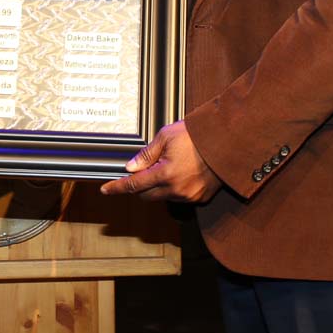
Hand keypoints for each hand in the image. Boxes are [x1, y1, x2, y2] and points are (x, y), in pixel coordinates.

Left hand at [99, 120, 219, 201]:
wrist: (227, 141)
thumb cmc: (197, 135)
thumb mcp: (166, 137)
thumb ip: (146, 154)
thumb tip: (131, 167)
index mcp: (166, 174)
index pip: (134, 185)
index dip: (117, 187)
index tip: (105, 190)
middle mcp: (177, 189)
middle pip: (146, 195)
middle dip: (139, 185)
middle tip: (143, 168)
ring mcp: (190, 196)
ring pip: (162, 197)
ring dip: (157, 186)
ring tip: (168, 165)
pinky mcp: (200, 197)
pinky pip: (179, 197)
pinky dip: (173, 188)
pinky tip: (181, 172)